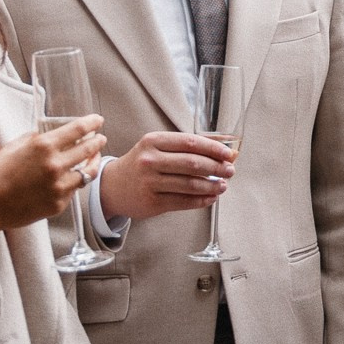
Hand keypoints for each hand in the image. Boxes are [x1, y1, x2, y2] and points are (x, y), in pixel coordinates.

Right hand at [0, 114, 103, 236]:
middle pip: (89, 149)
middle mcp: (55, 165)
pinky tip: (74, 176)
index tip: (98, 120)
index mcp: (44, 147)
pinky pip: (74, 189)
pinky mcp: (60, 203)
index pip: (78, 129)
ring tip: (94, 157)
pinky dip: (76, 180)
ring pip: (89, 172)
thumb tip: (51, 134)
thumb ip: (36, 138)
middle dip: (98, 141)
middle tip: (101, 138)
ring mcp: (60, 186)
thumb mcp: (14, 146)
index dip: (92, 122)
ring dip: (93, 162)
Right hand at [96, 130, 234, 219]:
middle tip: (230, 171)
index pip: (190, 142)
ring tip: (223, 186)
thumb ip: (188, 146)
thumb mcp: (158, 147)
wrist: (112, 187)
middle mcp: (150, 160)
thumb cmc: (142, 163)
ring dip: (211, 186)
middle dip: (216, 167)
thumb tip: (224, 150)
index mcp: (153, 141)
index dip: (213, 148)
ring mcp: (150, 182)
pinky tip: (211, 198)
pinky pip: (183, 202)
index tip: (229, 154)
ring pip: (189, 184)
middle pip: (192, 163)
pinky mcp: (151, 202)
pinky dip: (201, 200)